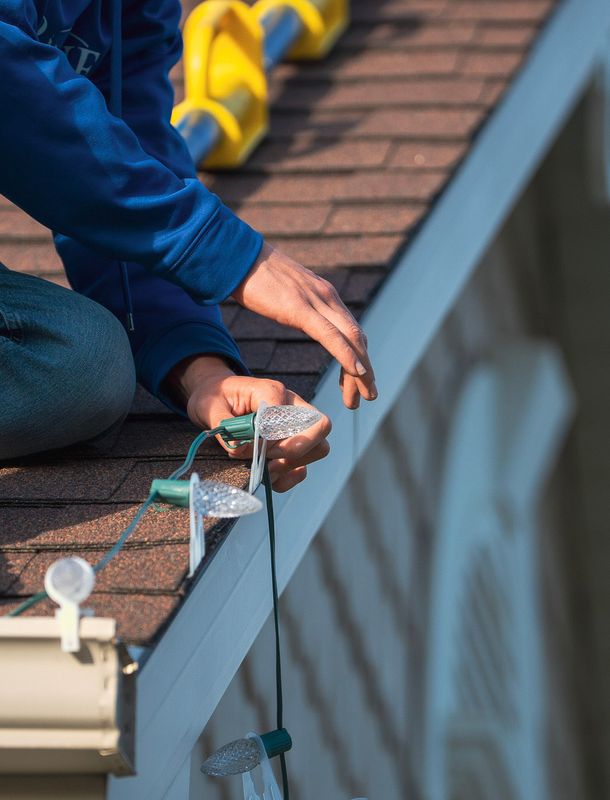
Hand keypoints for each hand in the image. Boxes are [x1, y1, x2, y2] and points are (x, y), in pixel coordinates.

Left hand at [165, 355, 331, 491]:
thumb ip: (226, 425)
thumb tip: (240, 448)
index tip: (247, 446)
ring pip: (319, 449)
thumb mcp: (211, 407)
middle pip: (321, 427)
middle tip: (267, 457)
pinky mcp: (289, 447)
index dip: (272, 436)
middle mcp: (291, 407)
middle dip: (295, 449)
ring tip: (264, 469)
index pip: (289, 415)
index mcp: (272, 392)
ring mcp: (295, 428)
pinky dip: (287, 478)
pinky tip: (267, 477)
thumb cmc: (215, 397)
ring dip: (292, 465)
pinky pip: (302, 468)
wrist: (214, 397)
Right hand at [232, 242, 377, 409]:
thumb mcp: (287, 295)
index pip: (351, 332)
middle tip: (369, 397)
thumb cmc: (255, 276)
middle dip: (366, 372)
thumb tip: (303, 318)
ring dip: (362, 371)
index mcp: (325, 296)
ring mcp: (317, 301)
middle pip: (357, 339)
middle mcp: (328, 297)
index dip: (359, 359)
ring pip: (351, 339)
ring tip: (366, 395)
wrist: (237, 257)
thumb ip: (300, 307)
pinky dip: (347, 355)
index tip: (358, 384)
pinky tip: (357, 372)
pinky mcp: (300, 308)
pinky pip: (331, 336)